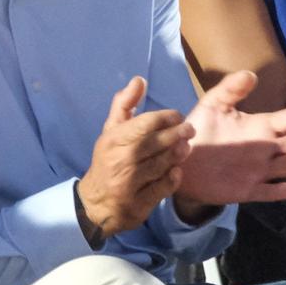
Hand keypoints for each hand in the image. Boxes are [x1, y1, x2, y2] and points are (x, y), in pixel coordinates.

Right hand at [78, 77, 191, 238]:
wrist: (95, 203)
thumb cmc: (108, 160)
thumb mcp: (111, 131)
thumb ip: (125, 104)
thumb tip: (139, 80)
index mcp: (113, 141)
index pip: (145, 124)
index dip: (166, 117)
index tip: (178, 116)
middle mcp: (119, 161)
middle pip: (155, 143)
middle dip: (177, 134)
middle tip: (190, 130)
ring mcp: (128, 185)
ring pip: (160, 165)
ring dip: (177, 154)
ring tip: (187, 147)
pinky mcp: (137, 204)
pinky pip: (161, 189)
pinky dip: (172, 179)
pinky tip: (177, 171)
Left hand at [176, 71, 285, 211]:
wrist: (179, 160)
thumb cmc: (198, 130)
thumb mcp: (213, 104)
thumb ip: (231, 89)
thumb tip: (252, 74)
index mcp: (259, 127)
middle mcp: (263, 149)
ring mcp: (257, 171)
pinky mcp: (246, 190)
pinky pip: (267, 192)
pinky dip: (281, 192)